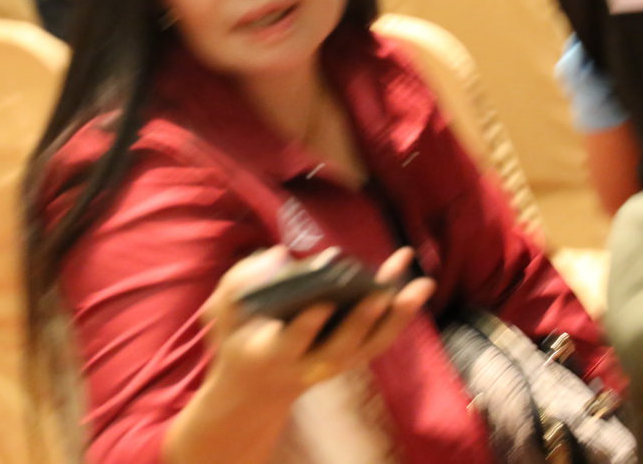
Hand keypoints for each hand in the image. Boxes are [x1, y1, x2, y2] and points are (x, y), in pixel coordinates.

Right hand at [202, 247, 433, 404]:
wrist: (257, 387)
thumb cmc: (240, 338)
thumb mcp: (222, 313)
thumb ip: (238, 283)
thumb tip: (281, 256)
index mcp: (272, 353)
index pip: (292, 342)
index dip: (307, 326)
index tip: (321, 304)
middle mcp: (308, 364)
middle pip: (341, 348)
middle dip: (362, 321)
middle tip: (379, 295)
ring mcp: (334, 364)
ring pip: (370, 345)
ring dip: (396, 317)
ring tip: (420, 283)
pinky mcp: (351, 357)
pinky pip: (380, 339)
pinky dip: (399, 314)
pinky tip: (414, 284)